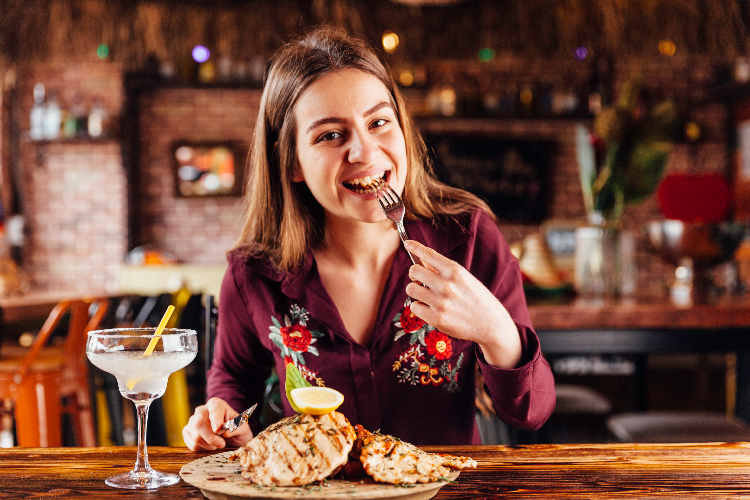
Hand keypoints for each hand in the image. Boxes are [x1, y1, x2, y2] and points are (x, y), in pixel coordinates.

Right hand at [182, 397, 253, 450]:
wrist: (231, 436)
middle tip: (222, 444)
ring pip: (195, 435)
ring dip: (208, 445)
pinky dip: (202, 449)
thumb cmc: (236, 430)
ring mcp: (192, 421)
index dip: (215, 419)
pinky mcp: (187, 433)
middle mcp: (201, 410)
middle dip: (211, 437)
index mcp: (216, 404)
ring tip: (218, 444)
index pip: (214, 409)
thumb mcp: (243, 428)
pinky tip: (209, 446)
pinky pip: (192, 444)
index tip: (218, 429)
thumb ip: (235, 427)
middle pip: (199, 423)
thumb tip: (224, 431)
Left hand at [403, 239, 521, 368]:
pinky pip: (414, 307)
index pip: (428, 254)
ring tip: (427, 296)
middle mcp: (447, 285)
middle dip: (415, 275)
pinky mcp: (437, 319)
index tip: (407, 244)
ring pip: (411, 289)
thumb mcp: (465, 278)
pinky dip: (420, 307)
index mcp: (455, 271)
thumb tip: (422, 261)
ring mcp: (441, 303)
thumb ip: (443, 270)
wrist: (491, 325)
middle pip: (414, 271)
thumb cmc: (477, 299)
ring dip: (416, 291)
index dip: (415, 247)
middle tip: (420, 280)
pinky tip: (431, 309)